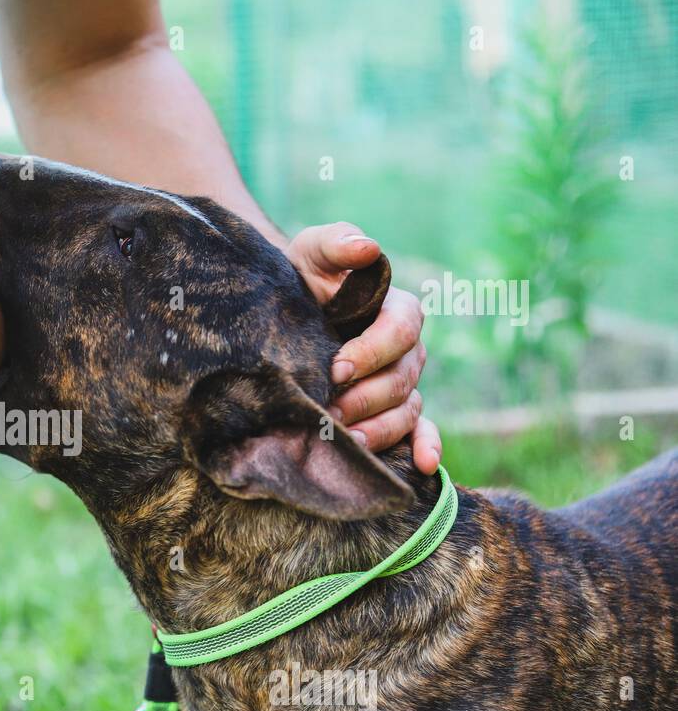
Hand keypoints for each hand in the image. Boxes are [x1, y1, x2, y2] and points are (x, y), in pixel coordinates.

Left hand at [286, 222, 440, 474]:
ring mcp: (401, 383)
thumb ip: (339, 244)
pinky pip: (420, 430)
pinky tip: (422, 467)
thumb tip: (366, 249)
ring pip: (407, 409)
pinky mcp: (391, 411)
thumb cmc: (303, 276)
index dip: (372, 351)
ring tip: (350, 440)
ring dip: (382, 427)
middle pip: (402, 377)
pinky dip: (425, 447)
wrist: (283, 310)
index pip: (399, 331)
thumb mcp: (313, 251)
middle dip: (367, 397)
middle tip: (330, 410)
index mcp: (397, 310)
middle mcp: (407, 350)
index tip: (336, 368)